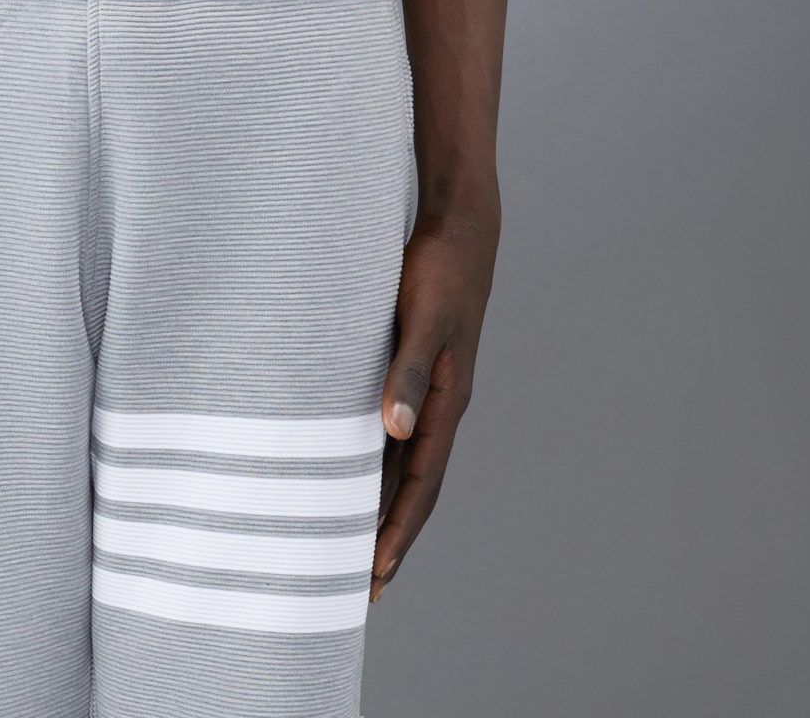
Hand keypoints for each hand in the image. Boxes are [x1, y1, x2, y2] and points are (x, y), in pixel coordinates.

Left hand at [372, 202, 498, 598]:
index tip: (374, 575)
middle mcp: (440, 406)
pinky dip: (374, 459)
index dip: (397, 532)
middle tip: (359, 585)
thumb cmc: (442, 269)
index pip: (421, 486)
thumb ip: (409, 370)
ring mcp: (429, 389)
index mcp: (448, 403)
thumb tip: (396, 430)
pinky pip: (392, 429)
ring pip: (403, 462)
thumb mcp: (424, 318)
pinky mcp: (413, 366)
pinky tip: (349, 467)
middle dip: (388, 535)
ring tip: (349, 541)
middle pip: (414, 487)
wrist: (460, 225)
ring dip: (380, 501)